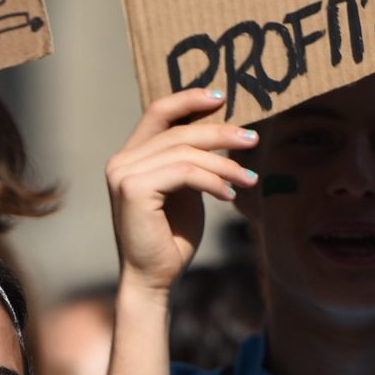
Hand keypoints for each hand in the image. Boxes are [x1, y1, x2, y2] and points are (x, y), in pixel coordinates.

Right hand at [105, 89, 258, 294]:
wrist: (154, 278)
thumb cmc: (172, 239)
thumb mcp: (185, 191)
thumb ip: (191, 162)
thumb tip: (222, 133)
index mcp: (130, 157)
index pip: (157, 113)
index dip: (188, 99)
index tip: (221, 95)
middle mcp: (122, 161)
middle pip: (178, 132)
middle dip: (220, 133)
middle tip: (252, 139)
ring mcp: (124, 174)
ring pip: (185, 152)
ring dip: (223, 164)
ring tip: (248, 179)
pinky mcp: (134, 190)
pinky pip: (184, 172)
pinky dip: (212, 181)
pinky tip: (229, 196)